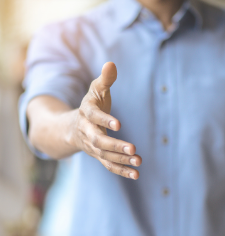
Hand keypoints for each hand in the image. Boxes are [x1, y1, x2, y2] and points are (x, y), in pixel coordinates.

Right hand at [70, 62, 141, 179]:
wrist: (73, 127)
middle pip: (98, 142)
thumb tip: (112, 63)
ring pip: (105, 156)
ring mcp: (92, 146)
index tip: (119, 124)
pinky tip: (136, 174)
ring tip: (138, 162)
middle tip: (133, 148)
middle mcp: (87, 132)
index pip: (94, 118)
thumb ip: (105, 79)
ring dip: (121, 160)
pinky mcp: (99, 156)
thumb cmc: (90, 105)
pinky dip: (121, 170)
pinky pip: (109, 165)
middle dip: (115, 146)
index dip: (105, 120)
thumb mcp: (96, 90)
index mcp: (86, 114)